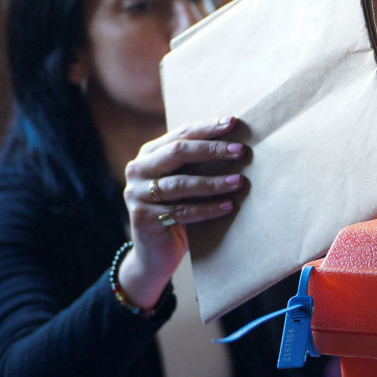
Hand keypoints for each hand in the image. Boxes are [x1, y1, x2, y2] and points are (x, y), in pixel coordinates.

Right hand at [118, 115, 247, 307]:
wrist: (154, 254)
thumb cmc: (177, 210)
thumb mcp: (184, 183)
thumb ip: (196, 164)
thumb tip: (237, 144)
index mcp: (149, 154)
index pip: (180, 134)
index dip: (207, 128)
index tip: (233, 122)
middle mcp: (138, 169)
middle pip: (177, 153)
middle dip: (212, 150)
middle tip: (240, 151)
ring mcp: (136, 194)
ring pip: (180, 184)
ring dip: (213, 182)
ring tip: (240, 181)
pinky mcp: (142, 218)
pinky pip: (181, 212)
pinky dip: (208, 209)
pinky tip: (229, 206)